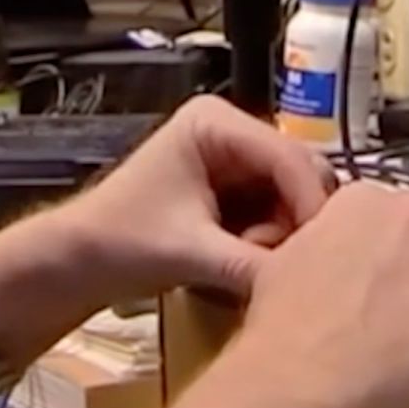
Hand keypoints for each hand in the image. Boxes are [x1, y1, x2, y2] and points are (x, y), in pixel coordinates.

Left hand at [54, 96, 336, 300]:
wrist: (80, 261)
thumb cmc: (124, 242)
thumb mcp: (192, 252)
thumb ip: (253, 265)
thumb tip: (314, 285)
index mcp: (216, 122)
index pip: (288, 156)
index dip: (311, 203)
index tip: (328, 250)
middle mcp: (232, 129)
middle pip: (300, 171)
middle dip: (300, 219)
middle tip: (288, 262)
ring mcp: (235, 158)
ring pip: (294, 193)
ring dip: (287, 232)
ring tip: (257, 263)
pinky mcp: (236, 188)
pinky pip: (278, 209)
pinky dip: (275, 238)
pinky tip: (254, 260)